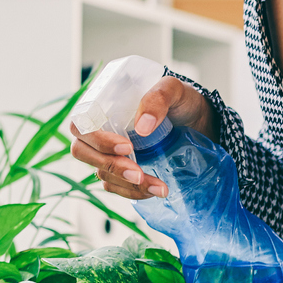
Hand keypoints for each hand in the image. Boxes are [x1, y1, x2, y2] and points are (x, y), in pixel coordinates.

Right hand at [68, 77, 211, 199]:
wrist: (201, 122)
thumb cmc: (181, 101)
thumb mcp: (173, 90)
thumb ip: (158, 99)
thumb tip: (142, 127)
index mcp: (103, 108)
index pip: (81, 126)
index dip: (97, 139)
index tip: (127, 147)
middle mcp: (100, 131)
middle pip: (83, 153)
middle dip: (111, 166)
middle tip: (139, 174)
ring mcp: (109, 153)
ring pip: (102, 173)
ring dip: (128, 185)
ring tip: (159, 188)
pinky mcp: (121, 171)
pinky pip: (115, 187)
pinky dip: (133, 193)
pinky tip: (155, 191)